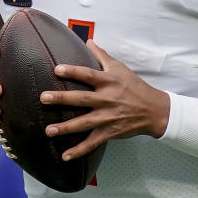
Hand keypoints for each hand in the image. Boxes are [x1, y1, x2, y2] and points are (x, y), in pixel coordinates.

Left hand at [39, 40, 170, 160]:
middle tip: (44, 98)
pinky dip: (79, 150)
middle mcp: (107, 99)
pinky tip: (65, 155)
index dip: (73, 71)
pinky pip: (92, 142)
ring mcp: (108, 117)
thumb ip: (102, 56)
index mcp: (109, 82)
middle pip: (82, 99)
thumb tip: (88, 41)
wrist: (154, 110)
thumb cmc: (135, 87)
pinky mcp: (110, 132)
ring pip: (84, 123)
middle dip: (62, 98)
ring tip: (48, 130)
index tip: (56, 69)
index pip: (88, 74)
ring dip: (65, 127)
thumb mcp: (120, 68)